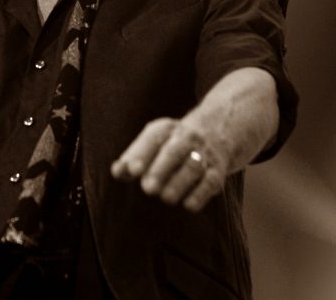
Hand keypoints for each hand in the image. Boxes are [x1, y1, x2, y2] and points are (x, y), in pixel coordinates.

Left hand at [111, 115, 227, 212]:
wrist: (217, 131)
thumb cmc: (172, 144)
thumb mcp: (152, 143)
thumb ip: (132, 158)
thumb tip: (117, 172)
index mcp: (166, 129)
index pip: (152, 138)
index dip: (141, 154)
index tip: (130, 170)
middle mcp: (187, 138)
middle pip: (174, 151)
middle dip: (161, 169)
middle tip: (147, 188)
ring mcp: (204, 154)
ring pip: (194, 166)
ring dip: (180, 183)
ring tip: (166, 198)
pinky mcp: (217, 171)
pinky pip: (211, 181)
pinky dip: (200, 194)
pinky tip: (188, 205)